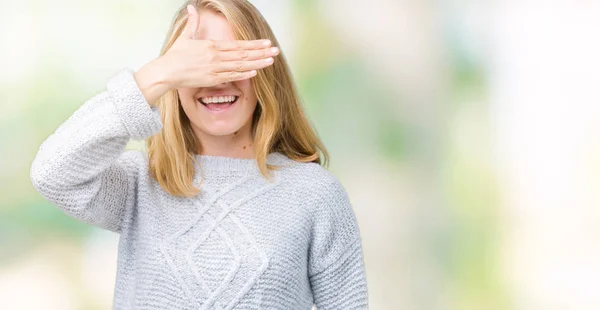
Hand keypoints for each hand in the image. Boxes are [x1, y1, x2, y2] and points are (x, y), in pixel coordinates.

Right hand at [160, 4, 278, 88]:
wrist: (166, 72)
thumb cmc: (175, 56)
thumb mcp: (185, 37)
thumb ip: (192, 23)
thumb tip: (192, 8)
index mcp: (212, 46)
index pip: (238, 44)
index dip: (254, 44)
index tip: (267, 43)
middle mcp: (216, 57)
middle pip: (243, 54)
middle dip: (261, 53)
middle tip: (276, 51)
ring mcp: (215, 69)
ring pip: (240, 66)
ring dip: (257, 63)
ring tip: (270, 61)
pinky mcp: (212, 80)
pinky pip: (231, 77)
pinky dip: (244, 75)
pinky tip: (255, 72)